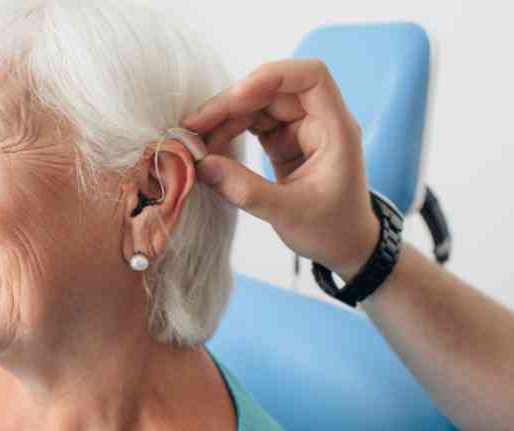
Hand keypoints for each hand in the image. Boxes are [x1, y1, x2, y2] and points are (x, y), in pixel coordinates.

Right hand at [181, 58, 379, 280]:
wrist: (344, 245)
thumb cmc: (331, 230)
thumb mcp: (288, 213)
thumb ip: (245, 189)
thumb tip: (202, 165)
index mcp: (335, 128)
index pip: (311, 77)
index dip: (273, 77)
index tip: (238, 97)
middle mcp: (318, 119)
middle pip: (272, 90)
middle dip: (231, 104)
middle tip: (194, 127)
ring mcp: (299, 128)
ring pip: (256, 105)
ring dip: (224, 119)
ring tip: (195, 141)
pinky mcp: (283, 140)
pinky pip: (251, 124)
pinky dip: (228, 132)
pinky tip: (209, 147)